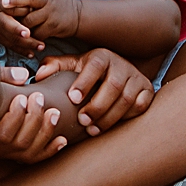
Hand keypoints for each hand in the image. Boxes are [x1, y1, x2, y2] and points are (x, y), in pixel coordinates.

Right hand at [0, 90, 68, 161]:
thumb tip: (3, 53)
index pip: (1, 134)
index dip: (16, 117)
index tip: (24, 95)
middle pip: (18, 143)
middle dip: (34, 120)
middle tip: (39, 98)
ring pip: (28, 152)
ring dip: (45, 132)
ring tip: (53, 111)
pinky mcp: (10, 157)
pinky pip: (33, 160)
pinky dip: (50, 150)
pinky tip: (62, 139)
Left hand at [1, 0, 80, 43]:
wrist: (78, 17)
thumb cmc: (56, 4)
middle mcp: (48, 0)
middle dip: (15, 1)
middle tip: (3, 4)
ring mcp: (51, 14)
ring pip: (30, 19)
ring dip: (20, 23)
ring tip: (15, 25)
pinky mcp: (53, 27)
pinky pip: (36, 33)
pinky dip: (30, 35)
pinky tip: (26, 35)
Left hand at [35, 49, 151, 134]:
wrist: (119, 72)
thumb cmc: (90, 73)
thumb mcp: (73, 66)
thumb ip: (56, 67)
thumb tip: (38, 76)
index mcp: (102, 56)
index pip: (95, 66)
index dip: (84, 82)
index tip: (72, 98)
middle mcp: (122, 64)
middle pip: (114, 85)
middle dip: (97, 105)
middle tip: (82, 120)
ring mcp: (136, 78)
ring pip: (127, 99)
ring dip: (110, 117)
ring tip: (93, 129)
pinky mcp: (147, 91)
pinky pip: (140, 106)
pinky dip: (126, 118)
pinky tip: (111, 126)